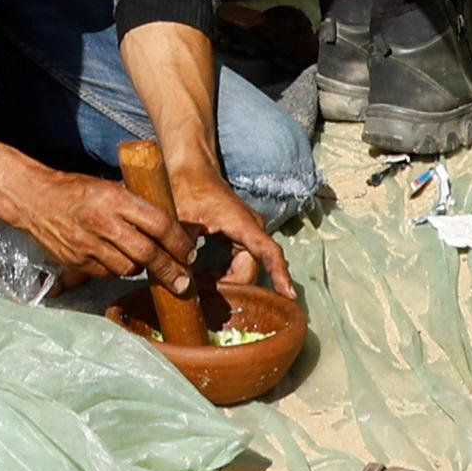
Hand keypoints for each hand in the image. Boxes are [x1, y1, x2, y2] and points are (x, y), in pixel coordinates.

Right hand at [0, 155, 178, 282]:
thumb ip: (135, 205)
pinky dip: (117, 269)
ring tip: (144, 263)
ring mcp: (87, 245)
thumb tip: (170, 226)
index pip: (159, 224)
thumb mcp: (108, 186)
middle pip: (147, 254)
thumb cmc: (75, 189)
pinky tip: (117, 260)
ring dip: (141, 269)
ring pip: (128, 268)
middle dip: (170, 270)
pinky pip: (107, 273)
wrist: (32, 198)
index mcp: (115, 198)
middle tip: (182, 281)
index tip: (190, 253)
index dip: (179, 243)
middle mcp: (102, 222)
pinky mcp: (76, 261)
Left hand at [179, 175, 297, 304]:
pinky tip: (207, 280)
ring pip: (246, 268)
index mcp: (243, 223)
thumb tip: (182, 276)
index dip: (280, 274)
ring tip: (204, 290)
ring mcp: (248, 234)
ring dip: (229, 282)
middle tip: (209, 301)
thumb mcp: (182, 217)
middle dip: (235, 287)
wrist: (191, 170)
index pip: (269, 252)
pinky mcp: (240, 237)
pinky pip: (240, 263)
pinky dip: (226, 274)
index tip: (289, 295)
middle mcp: (252, 229)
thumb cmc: (188, 188)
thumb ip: (184, 245)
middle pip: (253, 269)